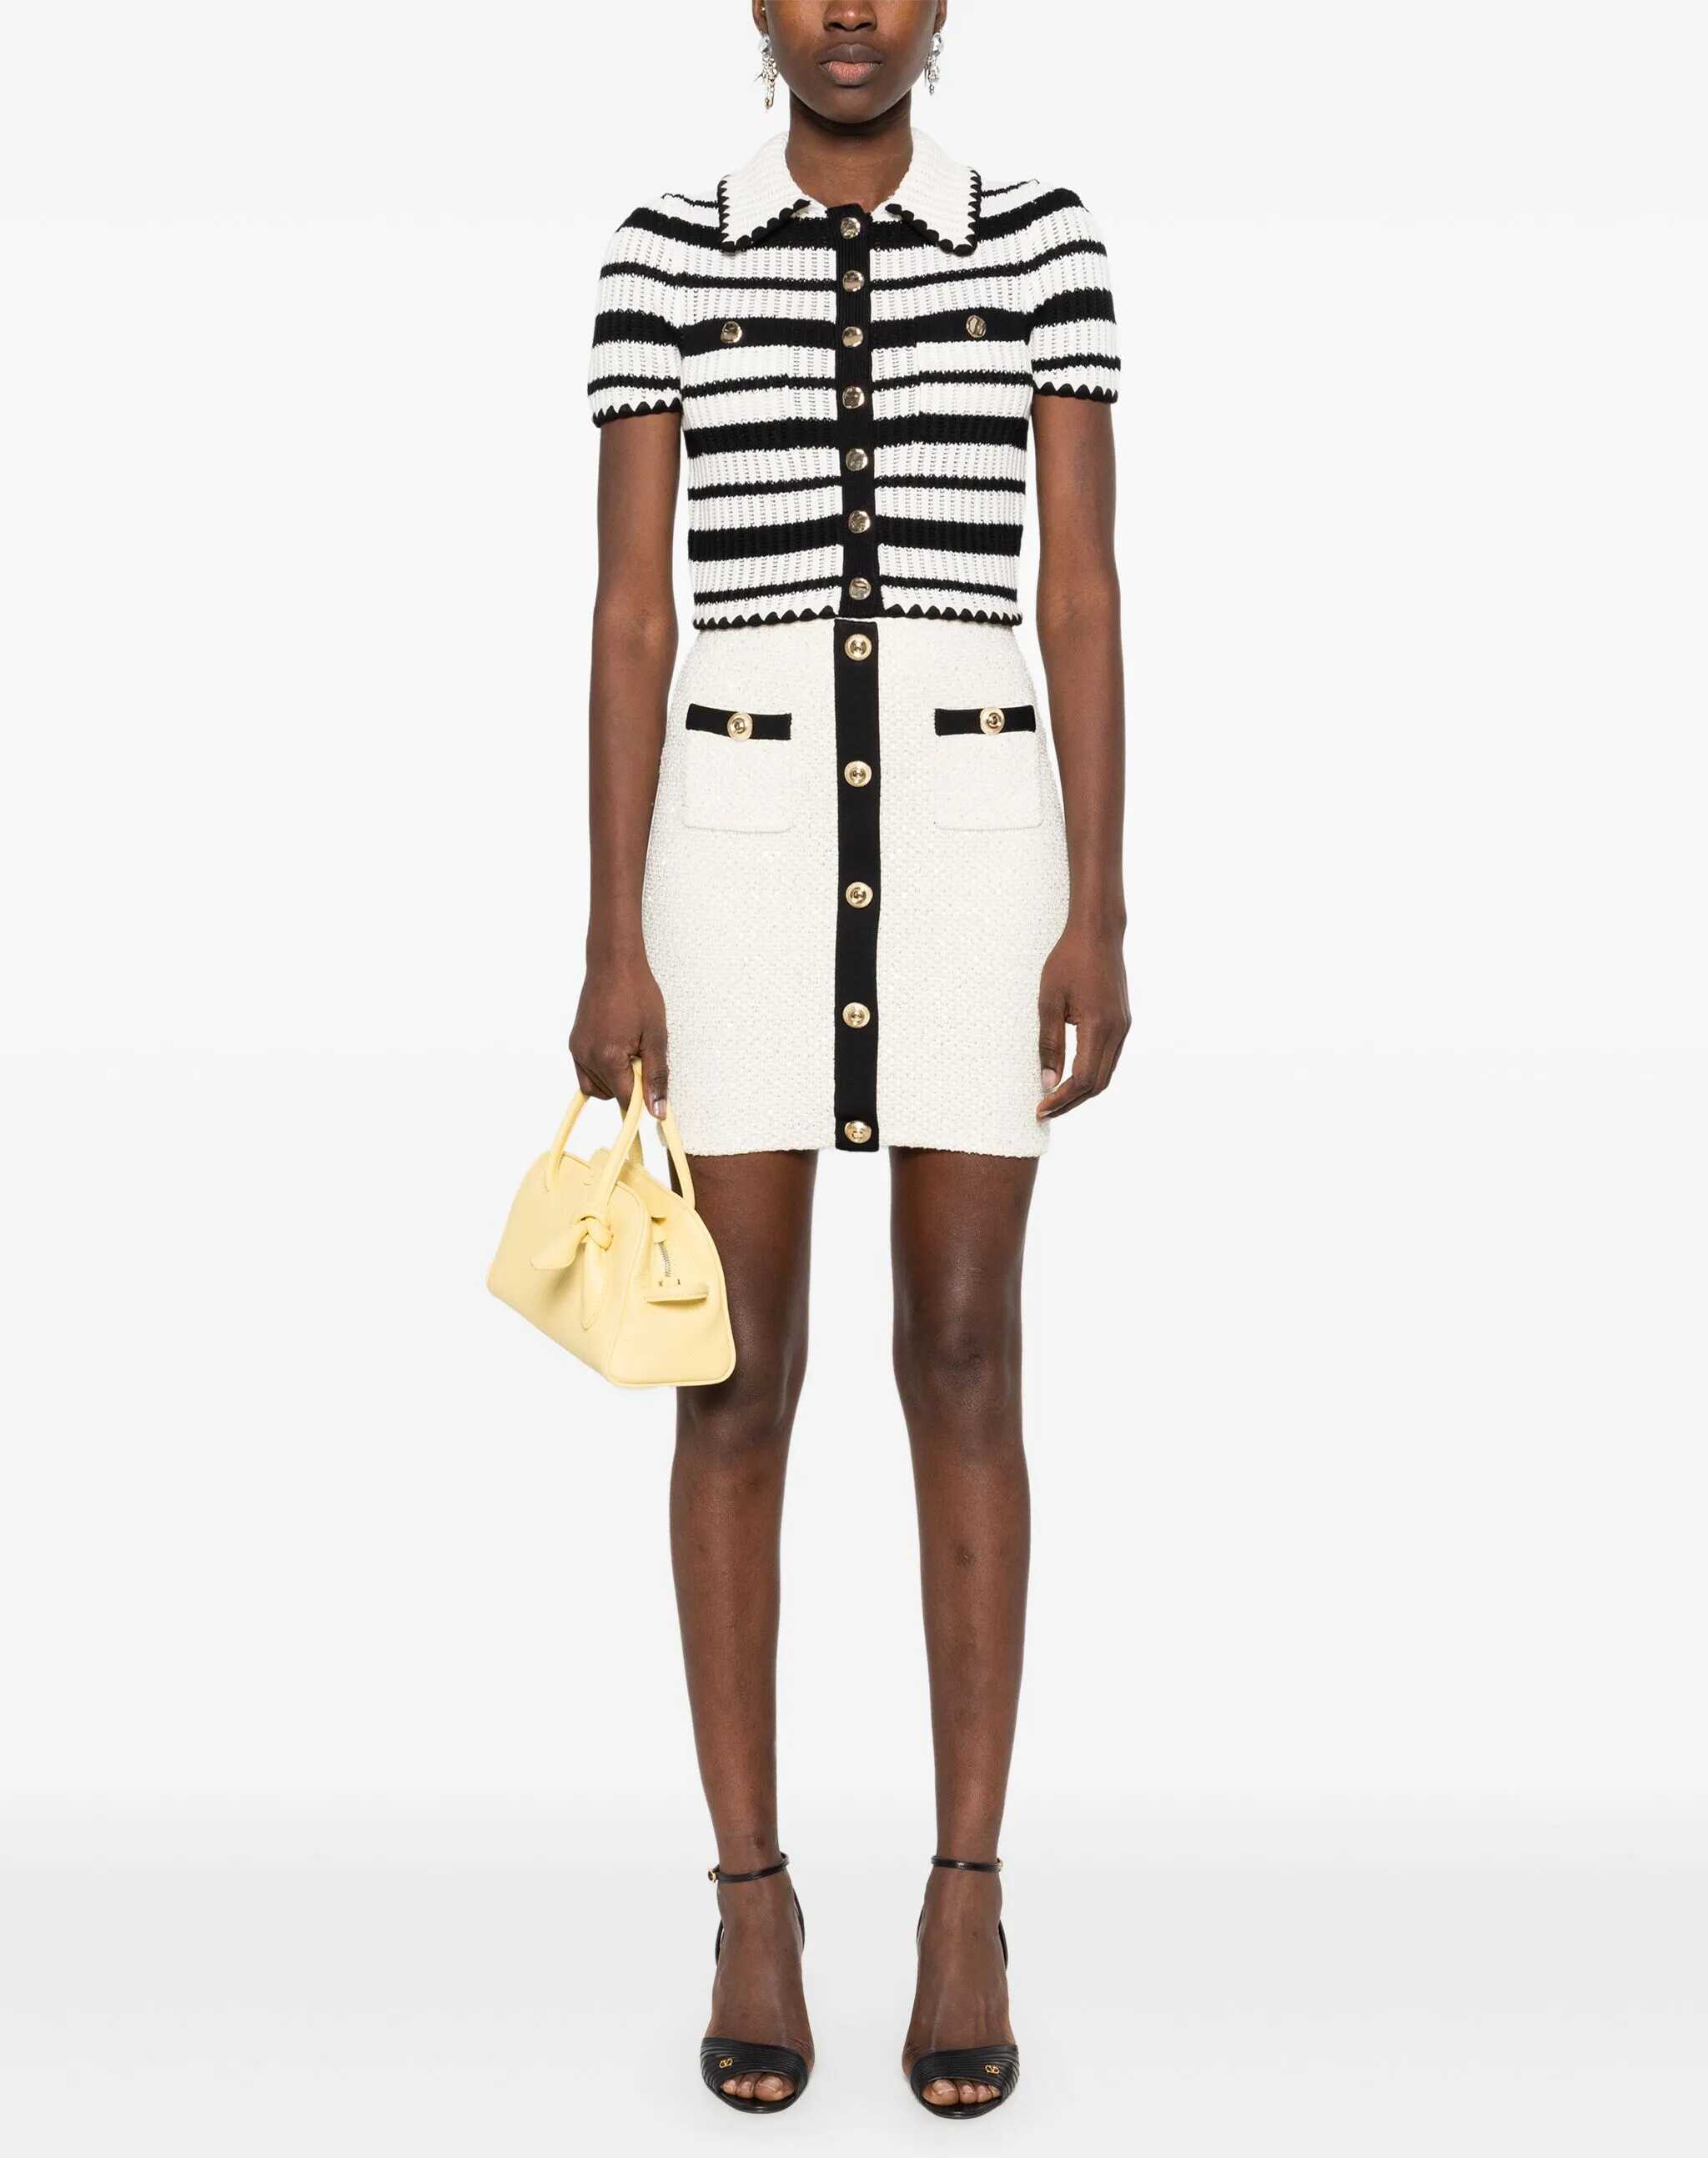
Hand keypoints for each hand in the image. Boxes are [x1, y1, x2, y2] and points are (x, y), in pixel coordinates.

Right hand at [568, 947, 669, 1114]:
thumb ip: (656, 1076)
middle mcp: (586, 1056)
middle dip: (629, 1084)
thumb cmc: (638, 994)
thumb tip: (657, 1111)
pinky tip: (616, 1049)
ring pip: (597, 1087)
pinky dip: (603, 1071)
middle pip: (611, 1095)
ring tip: (629, 1048)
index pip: (625, 1099)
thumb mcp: (656, 1036)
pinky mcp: (574, 1044)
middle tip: (642, 1055)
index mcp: (607, 1056)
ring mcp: (577, 1050)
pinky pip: (587, 1073)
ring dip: (616, 1079)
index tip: (654, 1092)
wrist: (614, 964)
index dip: (643, 1100)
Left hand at [1037, 924, 1129, 1118]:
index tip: (1040, 1108)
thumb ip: (1049, 1044)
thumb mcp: (1049, 1001)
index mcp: (1099, 1027)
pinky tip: (1071, 1074)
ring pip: (1106, 1073)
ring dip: (1081, 1090)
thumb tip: (1047, 1082)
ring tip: (1055, 1097)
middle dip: (1071, 1101)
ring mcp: (1123, 1026)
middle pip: (1098, 1084)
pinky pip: (1109, 1058)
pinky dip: (1091, 1073)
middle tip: (1044, 1109)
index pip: (1083, 1080)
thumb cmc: (1069, 961)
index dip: (1061, 1099)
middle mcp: (1117, 1031)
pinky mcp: (1122, 1021)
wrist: (1098, 932)